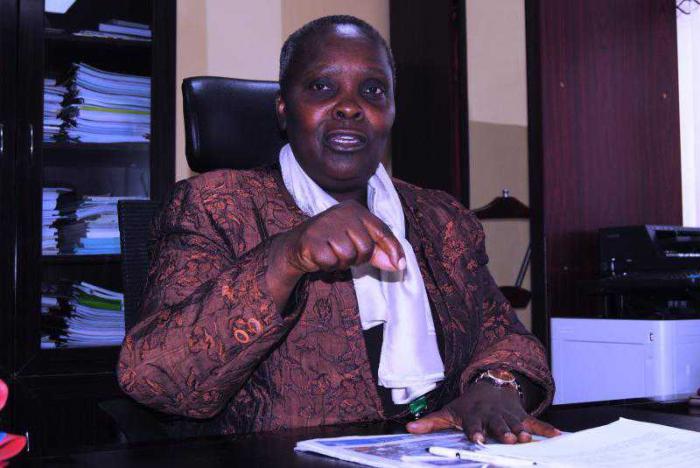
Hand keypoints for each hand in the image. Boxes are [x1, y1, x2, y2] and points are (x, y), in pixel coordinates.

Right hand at [277, 200, 405, 274]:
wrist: (297, 245)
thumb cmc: (333, 243)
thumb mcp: (357, 243)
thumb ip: (378, 252)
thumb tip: (398, 265)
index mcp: (356, 209)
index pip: (382, 230)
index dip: (393, 249)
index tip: (400, 265)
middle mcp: (341, 212)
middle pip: (366, 247)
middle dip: (359, 258)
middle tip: (345, 254)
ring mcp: (325, 224)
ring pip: (349, 256)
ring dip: (342, 263)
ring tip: (332, 255)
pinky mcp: (312, 239)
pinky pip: (331, 262)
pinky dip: (327, 266)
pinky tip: (320, 257)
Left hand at [406, 381, 559, 443]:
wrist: (490, 386)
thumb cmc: (467, 406)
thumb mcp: (448, 412)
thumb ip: (431, 422)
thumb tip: (409, 429)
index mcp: (474, 415)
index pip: (473, 424)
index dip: (475, 430)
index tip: (476, 439)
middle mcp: (493, 415)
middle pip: (498, 424)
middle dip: (502, 431)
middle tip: (509, 439)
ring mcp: (509, 415)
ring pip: (517, 424)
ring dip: (523, 431)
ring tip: (529, 439)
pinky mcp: (522, 416)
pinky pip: (537, 423)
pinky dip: (548, 429)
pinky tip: (559, 436)